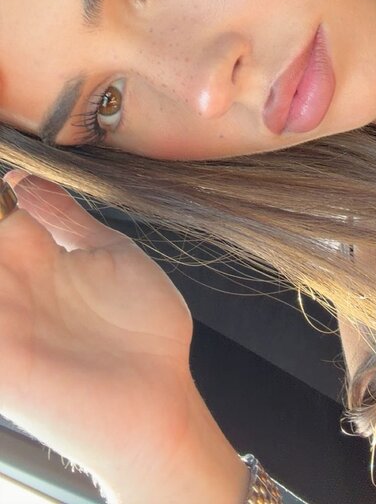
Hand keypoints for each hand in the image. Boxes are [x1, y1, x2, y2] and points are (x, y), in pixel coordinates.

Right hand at [0, 171, 229, 497]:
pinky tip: (0, 285)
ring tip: (1, 232)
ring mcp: (2, 321)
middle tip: (0, 207)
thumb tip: (21, 176)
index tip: (3, 175)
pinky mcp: (0, 363)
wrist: (161, 399)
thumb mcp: (106, 253)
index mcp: (32, 252)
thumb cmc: (142, 332)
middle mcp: (10, 282)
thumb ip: (63, 216)